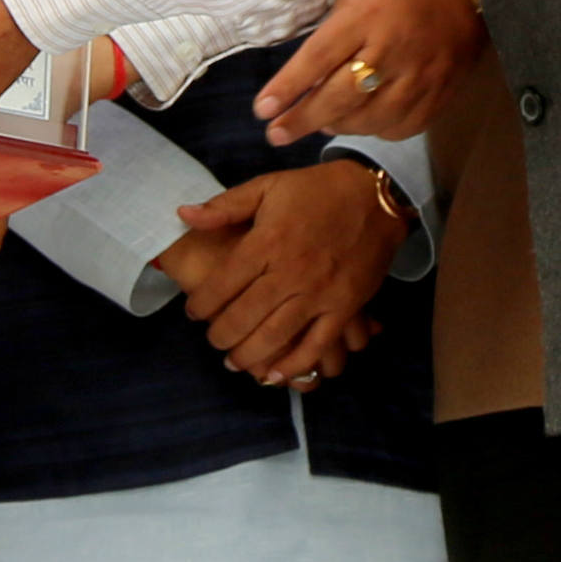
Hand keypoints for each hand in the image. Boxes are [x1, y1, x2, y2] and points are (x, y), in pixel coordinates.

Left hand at [158, 161, 403, 385]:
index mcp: (266, 242)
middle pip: (243, 316)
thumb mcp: (267, 186)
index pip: (222, 284)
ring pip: (275, 336)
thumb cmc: (317, 190)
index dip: (201, 304)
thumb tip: (183, 214)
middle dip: (221, 335)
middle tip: (214, 340)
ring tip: (234, 362)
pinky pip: (316, 345)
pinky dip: (294, 366)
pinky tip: (275, 376)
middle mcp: (289, 272)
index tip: (193, 312)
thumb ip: (224, 206)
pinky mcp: (344, 308)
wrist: (376, 195)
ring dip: (249, 355)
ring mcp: (318, 293)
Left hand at [258, 0, 482, 144]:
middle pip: (340, 97)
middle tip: (276, 134)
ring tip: (320, 124)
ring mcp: (422, 72)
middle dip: (303, 120)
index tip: (262, 110)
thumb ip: (335, 32)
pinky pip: (406, 125)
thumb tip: (308, 78)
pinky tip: (365, 123)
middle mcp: (392, 47)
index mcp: (365, 14)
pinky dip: (379, 130)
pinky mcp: (444, 87)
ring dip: (339, 127)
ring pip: (372, 119)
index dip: (288, 88)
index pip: (317, 59)